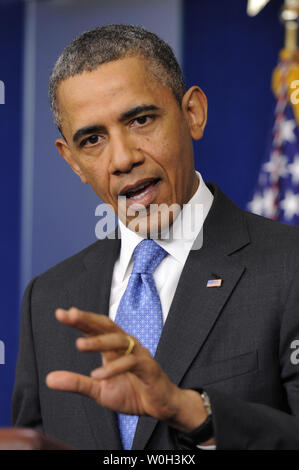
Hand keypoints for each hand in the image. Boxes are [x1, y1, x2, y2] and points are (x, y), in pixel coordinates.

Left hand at [46, 307, 208, 433]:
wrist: (160, 406)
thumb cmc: (132, 393)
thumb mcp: (98, 390)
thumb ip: (77, 383)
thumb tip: (48, 379)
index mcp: (114, 347)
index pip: (95, 328)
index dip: (80, 320)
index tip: (60, 313)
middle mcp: (126, 344)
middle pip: (106, 326)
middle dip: (87, 319)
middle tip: (69, 314)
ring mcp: (139, 354)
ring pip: (118, 341)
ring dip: (98, 342)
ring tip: (79, 344)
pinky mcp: (149, 368)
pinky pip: (131, 363)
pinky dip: (114, 368)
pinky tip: (98, 375)